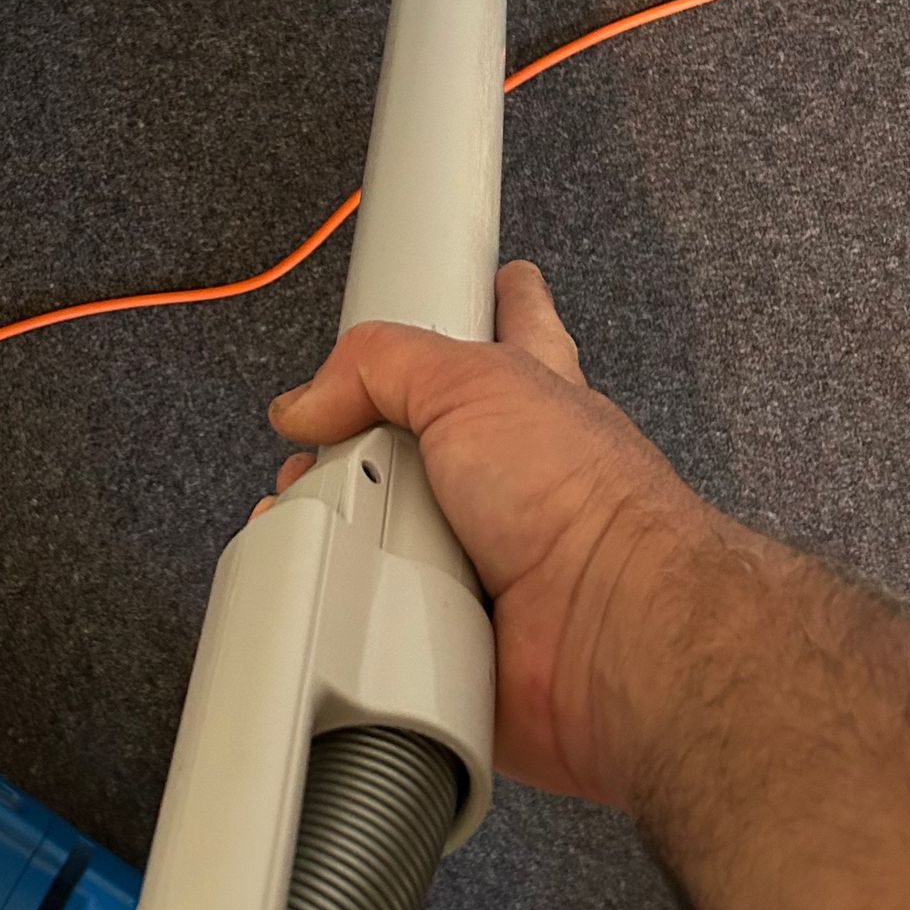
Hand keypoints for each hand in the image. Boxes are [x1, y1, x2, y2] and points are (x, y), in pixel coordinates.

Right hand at [266, 262, 711, 803]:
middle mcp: (512, 475)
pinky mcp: (458, 624)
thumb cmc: (575, 495)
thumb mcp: (471, 382)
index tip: (491, 284)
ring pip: (388, 531)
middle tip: (321, 450)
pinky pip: (380, 612)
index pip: (518, 327)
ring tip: (319, 526)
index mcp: (530, 397)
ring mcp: (485, 553)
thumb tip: (303, 404)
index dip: (505, 301)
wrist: (606, 625)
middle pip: (423, 440)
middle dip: (361, 446)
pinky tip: (328, 600)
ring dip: (345, 531)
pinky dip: (348, 607)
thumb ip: (380, 366)